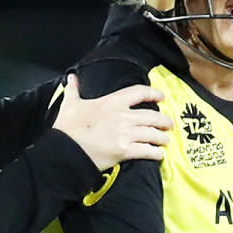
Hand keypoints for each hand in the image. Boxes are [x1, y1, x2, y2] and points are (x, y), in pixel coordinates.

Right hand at [53, 74, 171, 170]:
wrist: (64, 151)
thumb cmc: (67, 128)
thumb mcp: (70, 104)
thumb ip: (73, 90)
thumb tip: (71, 78)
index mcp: (112, 102)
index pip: (138, 92)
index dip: (153, 93)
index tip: (161, 97)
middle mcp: (123, 116)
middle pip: (152, 116)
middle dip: (164, 121)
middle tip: (168, 124)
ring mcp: (126, 134)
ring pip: (153, 134)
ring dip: (162, 138)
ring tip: (165, 140)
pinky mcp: (125, 151)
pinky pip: (147, 151)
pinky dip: (156, 153)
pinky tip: (159, 154)